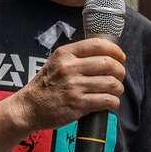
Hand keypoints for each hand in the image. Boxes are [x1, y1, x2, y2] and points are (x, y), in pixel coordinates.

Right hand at [10, 39, 125, 132]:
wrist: (29, 107)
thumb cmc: (45, 85)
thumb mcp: (56, 62)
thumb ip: (76, 56)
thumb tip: (105, 54)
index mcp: (65, 54)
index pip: (98, 44)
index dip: (115, 50)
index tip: (120, 57)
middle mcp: (70, 68)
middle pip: (109, 64)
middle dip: (120, 71)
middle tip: (119, 76)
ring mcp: (74, 86)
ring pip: (111, 83)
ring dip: (118, 88)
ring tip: (114, 91)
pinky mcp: (78, 104)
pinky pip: (107, 100)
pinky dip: (113, 102)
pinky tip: (110, 102)